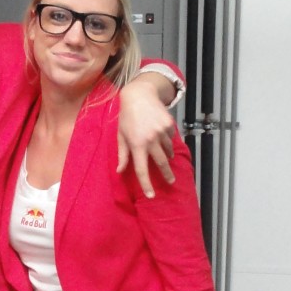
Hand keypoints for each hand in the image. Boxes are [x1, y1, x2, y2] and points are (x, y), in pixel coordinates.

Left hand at [117, 76, 176, 197]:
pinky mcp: (169, 124)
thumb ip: (122, 155)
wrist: (139, 95)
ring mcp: (161, 132)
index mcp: (136, 145)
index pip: (141, 169)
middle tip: (170, 181)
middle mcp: (150, 140)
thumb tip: (120, 172)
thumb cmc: (126, 117)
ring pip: (168, 150)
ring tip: (164, 153)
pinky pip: (171, 138)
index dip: (146, 184)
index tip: (151, 195)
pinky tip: (160, 132)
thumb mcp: (121, 136)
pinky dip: (167, 139)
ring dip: (166, 154)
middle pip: (161, 163)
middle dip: (167, 174)